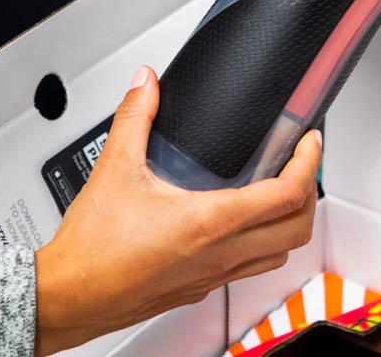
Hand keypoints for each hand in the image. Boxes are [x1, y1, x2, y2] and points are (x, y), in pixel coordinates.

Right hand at [33, 66, 321, 355]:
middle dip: (309, 195)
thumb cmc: (92, 248)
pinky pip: (246, 270)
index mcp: (208, 222)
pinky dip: (259, 246)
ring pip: (278, 256)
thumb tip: (146, 85)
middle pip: (297, 230)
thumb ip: (135, 116)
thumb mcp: (114, 167)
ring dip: (288, 224)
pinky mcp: (198, 289)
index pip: (286, 194)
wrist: (71, 295)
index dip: (308, 163)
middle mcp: (219, 254)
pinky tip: (235, 228)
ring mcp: (212, 276)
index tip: (309, 144)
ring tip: (277, 195)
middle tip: (302, 167)